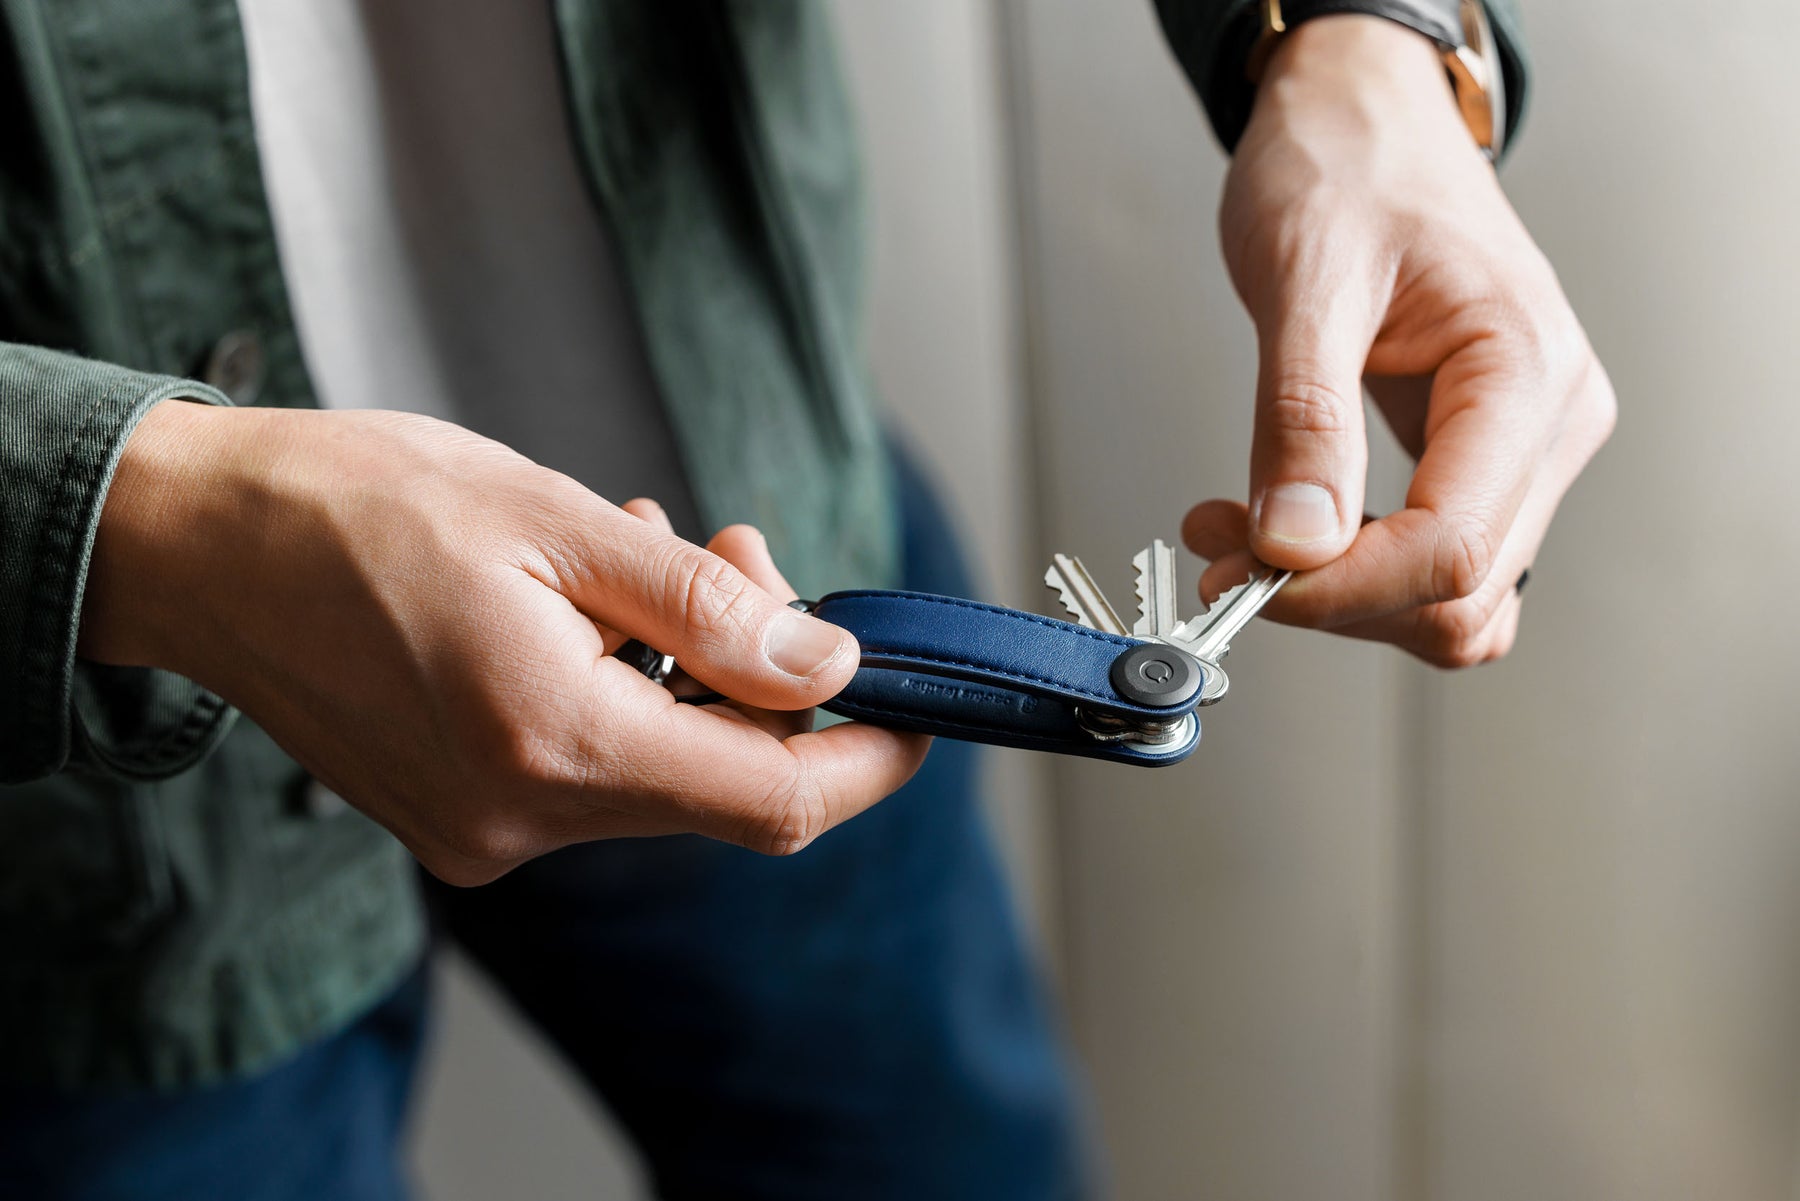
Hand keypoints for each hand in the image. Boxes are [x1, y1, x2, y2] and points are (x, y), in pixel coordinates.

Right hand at [80, 402, 927, 884]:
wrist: (195, 547)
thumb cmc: (356, 507)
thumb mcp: (555, 523)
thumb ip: (706, 612)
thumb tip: (830, 666)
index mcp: (553, 745)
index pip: (777, 799)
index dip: (870, 756)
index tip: (917, 699)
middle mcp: (522, 820)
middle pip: (726, 783)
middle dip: (769, 674)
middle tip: (736, 551)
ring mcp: (485, 833)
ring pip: (664, 772)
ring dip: (694, 672)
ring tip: (643, 552)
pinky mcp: (460, 820)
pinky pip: (595, 772)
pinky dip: (629, 694)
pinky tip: (592, 607)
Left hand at [1182, 15, 1615, 665]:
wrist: (1363, 122)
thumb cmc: (1346, 169)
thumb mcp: (1306, 281)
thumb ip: (1302, 420)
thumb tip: (1292, 547)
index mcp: (1527, 372)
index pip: (1450, 547)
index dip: (1340, 588)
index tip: (1242, 574)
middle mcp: (1551, 423)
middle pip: (1458, 594)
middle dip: (1332, 597)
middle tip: (1221, 549)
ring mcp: (1526, 450)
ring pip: (1453, 600)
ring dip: (1342, 599)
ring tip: (1240, 536)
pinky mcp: (1482, 463)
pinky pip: (1436, 564)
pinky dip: (1360, 577)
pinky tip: (1288, 533)